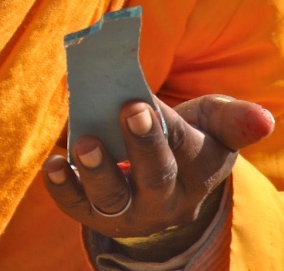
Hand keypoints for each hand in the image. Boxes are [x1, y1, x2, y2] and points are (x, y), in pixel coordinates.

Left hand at [43, 94, 274, 257]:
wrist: (165, 182)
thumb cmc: (188, 139)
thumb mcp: (214, 126)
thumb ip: (233, 119)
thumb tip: (264, 119)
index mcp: (197, 172)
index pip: (183, 149)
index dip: (163, 128)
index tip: (144, 102)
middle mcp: (165, 200)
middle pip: (154, 177)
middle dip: (141, 144)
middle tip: (129, 109)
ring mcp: (130, 211)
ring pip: (114, 199)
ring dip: (97, 171)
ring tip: (85, 143)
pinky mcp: (97, 215)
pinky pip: (78, 207)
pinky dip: (63, 188)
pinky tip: (53, 165)